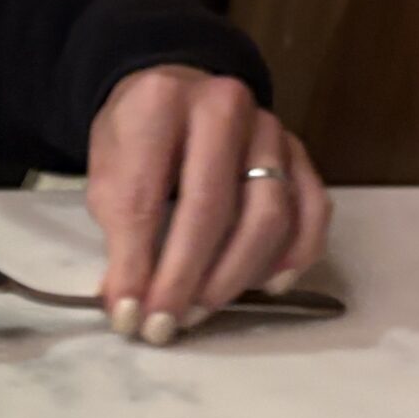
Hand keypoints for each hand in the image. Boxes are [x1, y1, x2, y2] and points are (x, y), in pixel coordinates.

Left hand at [86, 65, 330, 341]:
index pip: (146, 198)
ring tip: (201, 309)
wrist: (176, 94)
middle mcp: (223, 106)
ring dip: (235, 275)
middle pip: (214, 209)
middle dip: (187, 278)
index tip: (128, 316)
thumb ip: (119, 235)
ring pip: (269, 214)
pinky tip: (267, 285)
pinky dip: (294, 255)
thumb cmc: (138, 141)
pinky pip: (311, 210)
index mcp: (160, 103)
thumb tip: (128, 306)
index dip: (136, 266)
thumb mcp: (106, 176)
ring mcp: (270, 129)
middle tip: (167, 323)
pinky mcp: (299, 152)